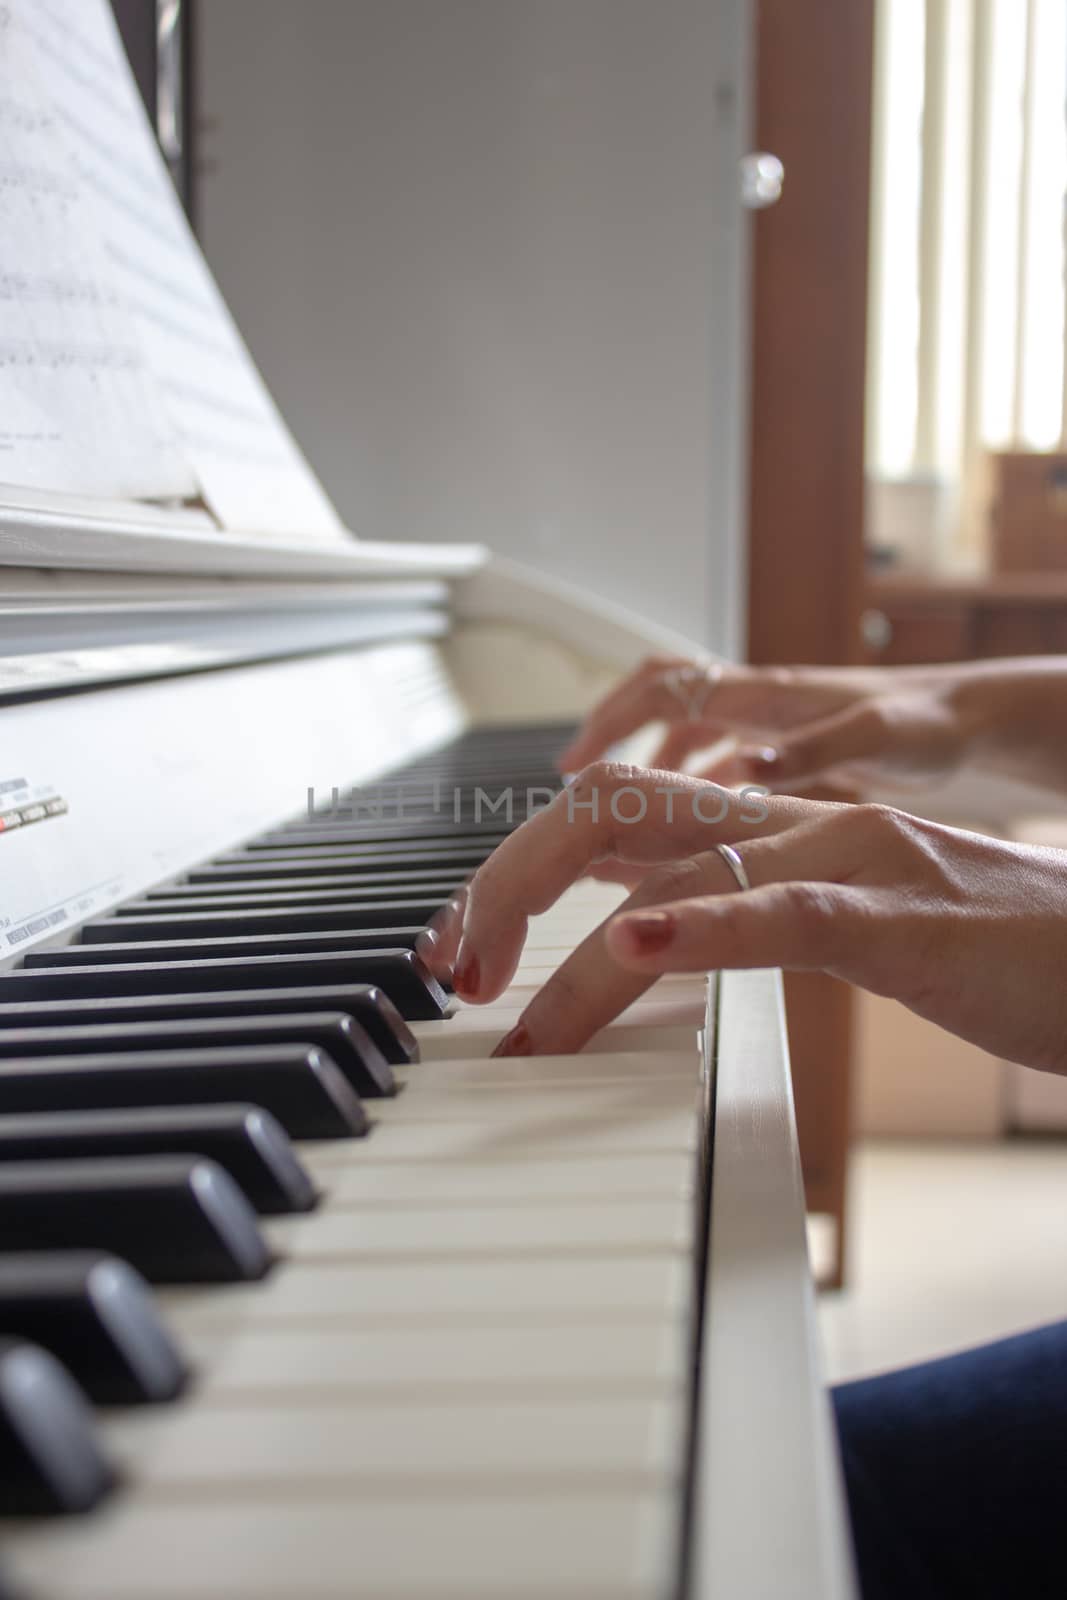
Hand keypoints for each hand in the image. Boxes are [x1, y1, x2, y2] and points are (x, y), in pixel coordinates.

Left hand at [421, 761, 1066, 1075]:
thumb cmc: (993, 953)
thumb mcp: (844, 926)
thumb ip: (746, 913)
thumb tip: (641, 936)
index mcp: (781, 824)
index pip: (614, 819)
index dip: (517, 874)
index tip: (459, 951)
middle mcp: (801, 822)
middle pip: (613, 816)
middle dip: (509, 887)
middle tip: (454, 975)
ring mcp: (854, 858)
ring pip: (678, 872)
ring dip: (572, 950)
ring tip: (508, 1011)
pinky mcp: (906, 916)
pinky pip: (790, 911)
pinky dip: (704, 929)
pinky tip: (632, 949)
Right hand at [557, 656, 967, 793]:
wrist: (969, 724)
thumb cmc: (927, 724)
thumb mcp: (875, 741)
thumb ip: (810, 751)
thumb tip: (747, 767)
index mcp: (766, 694)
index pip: (666, 689)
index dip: (613, 720)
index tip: (576, 760)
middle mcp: (756, 704)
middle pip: (657, 699)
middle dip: (608, 733)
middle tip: (572, 776)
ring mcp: (765, 727)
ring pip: (682, 737)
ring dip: (641, 771)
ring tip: (607, 823)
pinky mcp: (781, 754)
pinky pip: (712, 767)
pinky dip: (683, 796)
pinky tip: (674, 839)